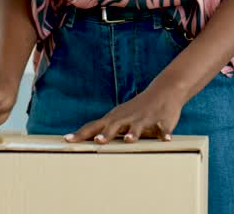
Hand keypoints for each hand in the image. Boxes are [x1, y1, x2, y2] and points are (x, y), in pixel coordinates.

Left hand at [66, 82, 185, 143]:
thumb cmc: (138, 108)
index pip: (94, 126)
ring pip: (138, 126)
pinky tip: (165, 139)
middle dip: (106, 134)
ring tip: (129, 140)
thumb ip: (107, 128)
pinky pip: (163, 128)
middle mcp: (128, 117)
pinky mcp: (162, 119)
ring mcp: (144, 118)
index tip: (68, 140)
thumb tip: (88, 138)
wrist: (165, 90)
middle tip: (97, 142)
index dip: (81, 134)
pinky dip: (164, 133)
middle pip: (114, 126)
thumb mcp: (121, 117)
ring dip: (133, 133)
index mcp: (116, 118)